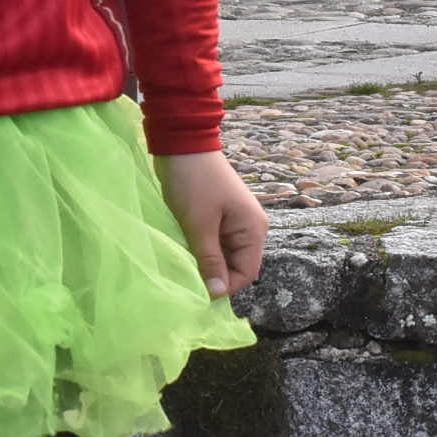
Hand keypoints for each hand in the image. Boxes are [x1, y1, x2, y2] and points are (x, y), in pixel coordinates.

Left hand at [157, 150, 266, 296]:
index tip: (198, 292)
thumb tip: (217, 292)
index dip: (225, 287)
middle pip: (236, 265)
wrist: (182, 144)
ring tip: (185, 263)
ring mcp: (235, 222)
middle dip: (214, 275)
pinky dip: (201, 249)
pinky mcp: (220, 217)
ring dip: (205, 262)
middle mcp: (250, 227)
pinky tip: (185, 249)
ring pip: (223, 255)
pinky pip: (215, 243)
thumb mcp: (199, 225)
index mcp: (253, 229)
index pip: (246, 273)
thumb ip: (210, 260)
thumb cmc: (193, 183)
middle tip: (188, 278)